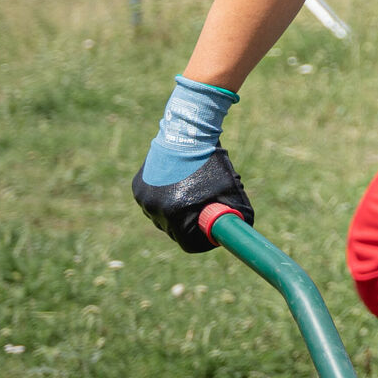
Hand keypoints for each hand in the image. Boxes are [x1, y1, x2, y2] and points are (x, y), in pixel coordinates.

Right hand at [135, 74, 248, 252]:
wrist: (188, 133)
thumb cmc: (212, 163)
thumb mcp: (233, 192)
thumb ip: (237, 217)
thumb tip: (239, 235)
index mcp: (175, 215)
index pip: (189, 244)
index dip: (205, 241)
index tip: (213, 231)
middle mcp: (154, 209)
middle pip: (175, 232)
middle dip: (191, 225)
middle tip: (205, 209)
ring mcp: (144, 198)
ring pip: (164, 217)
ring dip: (177, 210)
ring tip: (191, 190)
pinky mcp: (138, 187)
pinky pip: (154, 202)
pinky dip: (166, 197)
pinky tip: (177, 182)